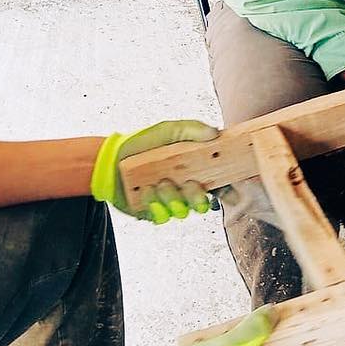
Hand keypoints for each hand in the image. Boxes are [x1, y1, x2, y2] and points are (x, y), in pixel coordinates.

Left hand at [91, 120, 218, 222]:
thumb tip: (215, 133)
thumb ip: (193, 129)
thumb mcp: (169, 130)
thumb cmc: (142, 143)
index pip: (219, 184)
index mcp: (195, 170)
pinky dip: (154, 204)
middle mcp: (184, 188)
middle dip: (197, 196)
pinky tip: (145, 190)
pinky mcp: (153, 212)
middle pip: (202, 203)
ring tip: (160, 182)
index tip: (233, 193)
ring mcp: (169, 201)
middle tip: (188, 183)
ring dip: (172, 198)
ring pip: (182, 210)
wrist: (112, 160)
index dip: (228, 191)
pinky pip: (161, 216)